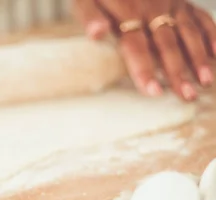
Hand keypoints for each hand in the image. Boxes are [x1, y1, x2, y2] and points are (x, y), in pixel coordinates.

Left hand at [74, 0, 215, 101]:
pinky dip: (211, 34)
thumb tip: (96, 34)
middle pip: (166, 45)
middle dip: (177, 72)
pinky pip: (200, 17)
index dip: (145, 69)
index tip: (153, 92)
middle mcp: (153, 8)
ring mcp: (171, 3)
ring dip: (198, 58)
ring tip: (204, 82)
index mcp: (127, 11)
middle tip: (186, 96)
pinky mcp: (180, 0)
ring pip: (187, 33)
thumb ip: (90, 16)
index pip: (136, 46)